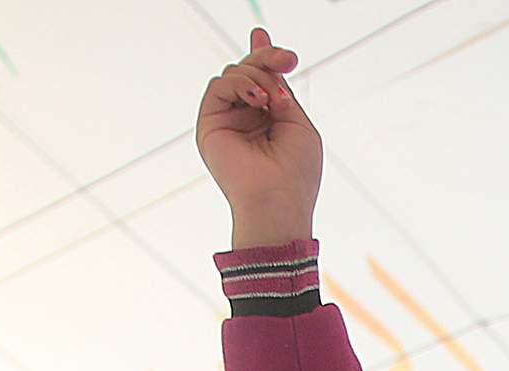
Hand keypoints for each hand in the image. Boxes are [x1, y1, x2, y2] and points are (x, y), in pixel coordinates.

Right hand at [195, 28, 320, 247]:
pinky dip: (240, 85)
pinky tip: (259, 101)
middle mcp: (246, 117)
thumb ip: (283, 91)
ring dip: (258, 78)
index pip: (262, 80)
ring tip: (273, 101)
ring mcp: (227, 120)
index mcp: (269, 118)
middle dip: (267, 59)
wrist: (278, 198)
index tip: (262, 35)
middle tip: (287, 58)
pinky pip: (218, 85)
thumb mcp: (298, 122)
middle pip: (248, 71)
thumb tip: (270, 59)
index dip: (263, 56)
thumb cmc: (296, 169)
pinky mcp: (210, 123)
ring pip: (233, 74)